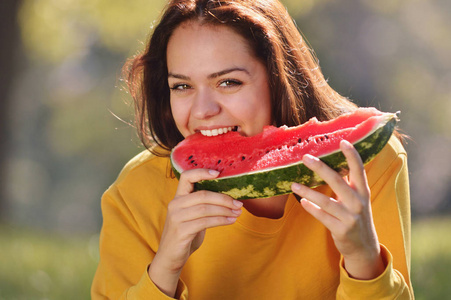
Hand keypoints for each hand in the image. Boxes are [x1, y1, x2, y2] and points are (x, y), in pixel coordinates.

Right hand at [148, 168, 242, 295]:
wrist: (170, 258)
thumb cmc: (185, 235)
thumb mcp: (193, 217)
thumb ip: (204, 206)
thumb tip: (230, 198)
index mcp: (178, 198)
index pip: (186, 176)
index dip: (202, 172)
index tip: (219, 173)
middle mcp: (175, 205)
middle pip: (203, 194)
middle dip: (223, 198)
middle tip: (238, 203)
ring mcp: (176, 218)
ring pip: (205, 208)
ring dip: (225, 210)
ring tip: (238, 212)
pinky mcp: (181, 231)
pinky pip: (205, 222)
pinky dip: (221, 220)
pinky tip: (230, 221)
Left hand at [291, 140, 384, 279]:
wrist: (364, 247)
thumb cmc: (356, 217)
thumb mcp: (357, 199)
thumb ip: (347, 183)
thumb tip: (331, 163)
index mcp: (363, 192)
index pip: (359, 169)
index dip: (352, 155)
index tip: (342, 141)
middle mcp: (358, 202)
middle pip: (337, 181)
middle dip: (321, 168)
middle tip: (305, 157)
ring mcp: (350, 217)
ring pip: (326, 201)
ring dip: (307, 191)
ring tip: (293, 184)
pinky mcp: (341, 230)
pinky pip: (322, 216)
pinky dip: (311, 208)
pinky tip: (302, 201)